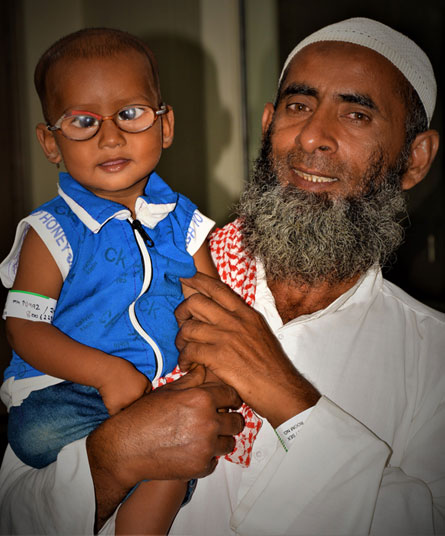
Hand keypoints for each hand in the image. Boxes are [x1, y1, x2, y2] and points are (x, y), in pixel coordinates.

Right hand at [87, 365, 243, 528]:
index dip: (231, 399)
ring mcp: (206, 446)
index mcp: (201, 399)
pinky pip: (215, 461)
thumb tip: (204, 368)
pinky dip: (207, 458)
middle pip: (237, 422)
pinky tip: (192, 451)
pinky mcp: (200, 466)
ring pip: (229, 443)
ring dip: (220, 440)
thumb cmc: (143, 416)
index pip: (232, 396)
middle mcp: (207, 421)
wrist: (125, 448)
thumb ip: (192, 379)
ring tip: (204, 437)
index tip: (230, 403)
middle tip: (218, 421)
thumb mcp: (169, 390)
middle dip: (229, 420)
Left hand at [175, 272, 319, 426]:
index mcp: (246, 314)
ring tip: (184, 351)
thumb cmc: (271, 366)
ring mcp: (226, 338)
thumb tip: (221, 316)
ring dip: (180, 340)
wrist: (280, 388)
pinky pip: (189, 350)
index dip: (198, 281)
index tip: (185, 278)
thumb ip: (241, 322)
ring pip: (188, 327)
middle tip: (181, 324)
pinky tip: (187, 365)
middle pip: (196, 302)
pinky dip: (183, 359)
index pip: (217, 288)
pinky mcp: (219, 356)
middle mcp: (235, 321)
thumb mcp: (259, 333)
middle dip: (181, 311)